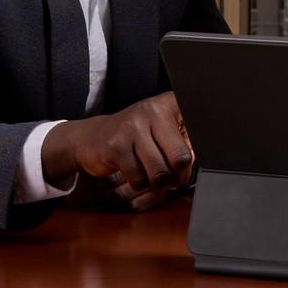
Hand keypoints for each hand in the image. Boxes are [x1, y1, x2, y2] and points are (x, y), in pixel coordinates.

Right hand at [41, 92, 194, 212]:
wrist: (91, 137)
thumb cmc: (134, 136)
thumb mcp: (161, 130)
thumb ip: (183, 141)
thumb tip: (194, 161)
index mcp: (170, 103)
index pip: (196, 136)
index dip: (194, 157)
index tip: (184, 162)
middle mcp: (153, 110)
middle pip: (181, 158)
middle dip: (179, 177)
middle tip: (173, 179)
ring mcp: (133, 127)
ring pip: (160, 172)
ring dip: (158, 183)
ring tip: (153, 176)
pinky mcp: (116, 146)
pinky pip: (139, 178)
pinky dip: (139, 183)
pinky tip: (135, 173)